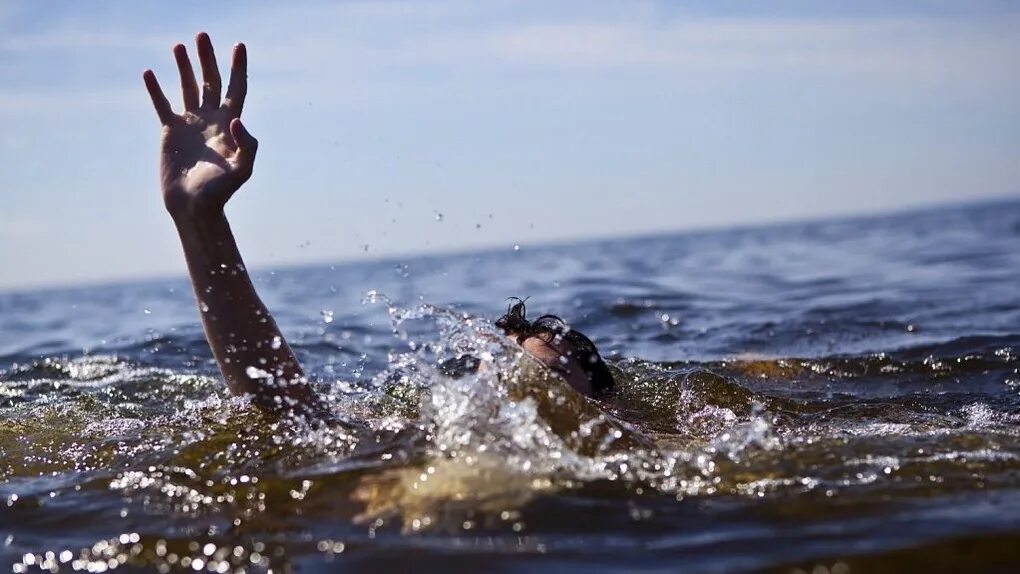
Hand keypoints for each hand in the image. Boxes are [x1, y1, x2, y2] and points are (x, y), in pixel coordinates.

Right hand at [143, 33, 256, 216]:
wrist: (194, 206)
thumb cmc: (220, 192)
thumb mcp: (242, 171)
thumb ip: (247, 145)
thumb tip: (237, 120)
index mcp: (230, 125)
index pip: (236, 88)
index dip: (238, 67)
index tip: (239, 45)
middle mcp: (211, 119)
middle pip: (211, 81)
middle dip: (207, 58)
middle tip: (202, 35)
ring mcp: (190, 124)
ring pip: (188, 88)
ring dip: (184, 67)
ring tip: (180, 45)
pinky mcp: (170, 131)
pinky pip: (162, 104)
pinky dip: (156, 89)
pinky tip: (150, 73)